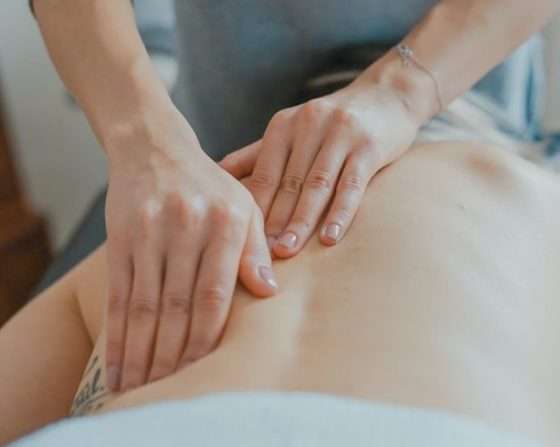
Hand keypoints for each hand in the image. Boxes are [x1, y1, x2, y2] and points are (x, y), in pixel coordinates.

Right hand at [104, 111, 276, 391]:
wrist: (154, 148)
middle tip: (168, 391)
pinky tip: (117, 361)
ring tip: (139, 387)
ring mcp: (150, 231)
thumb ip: (256, 250)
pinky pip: (119, 293)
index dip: (207, 337)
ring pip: (145, 305)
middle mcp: (187, 226)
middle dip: (172, 355)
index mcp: (226, 222)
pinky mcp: (120, 236)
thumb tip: (269, 293)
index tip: (203, 371)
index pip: (215, 294)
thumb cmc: (209, 185)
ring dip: (142, 352)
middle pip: (178, 305)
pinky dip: (116, 332)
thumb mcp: (244, 206)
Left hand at [220, 78, 420, 257]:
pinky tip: (330, 238)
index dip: (253, 208)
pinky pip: (352, 184)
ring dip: (301, 221)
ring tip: (287, 250)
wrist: (387, 95)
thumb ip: (257, 153)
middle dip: (273, 221)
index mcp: (283, 126)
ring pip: (317, 185)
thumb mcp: (291, 129)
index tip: (241, 240)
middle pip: (288, 182)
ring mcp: (340, 134)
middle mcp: (308, 125)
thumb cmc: (331, 122)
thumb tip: (216, 174)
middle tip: (260, 255)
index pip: (263, 173)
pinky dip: (340, 212)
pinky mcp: (369, 146)